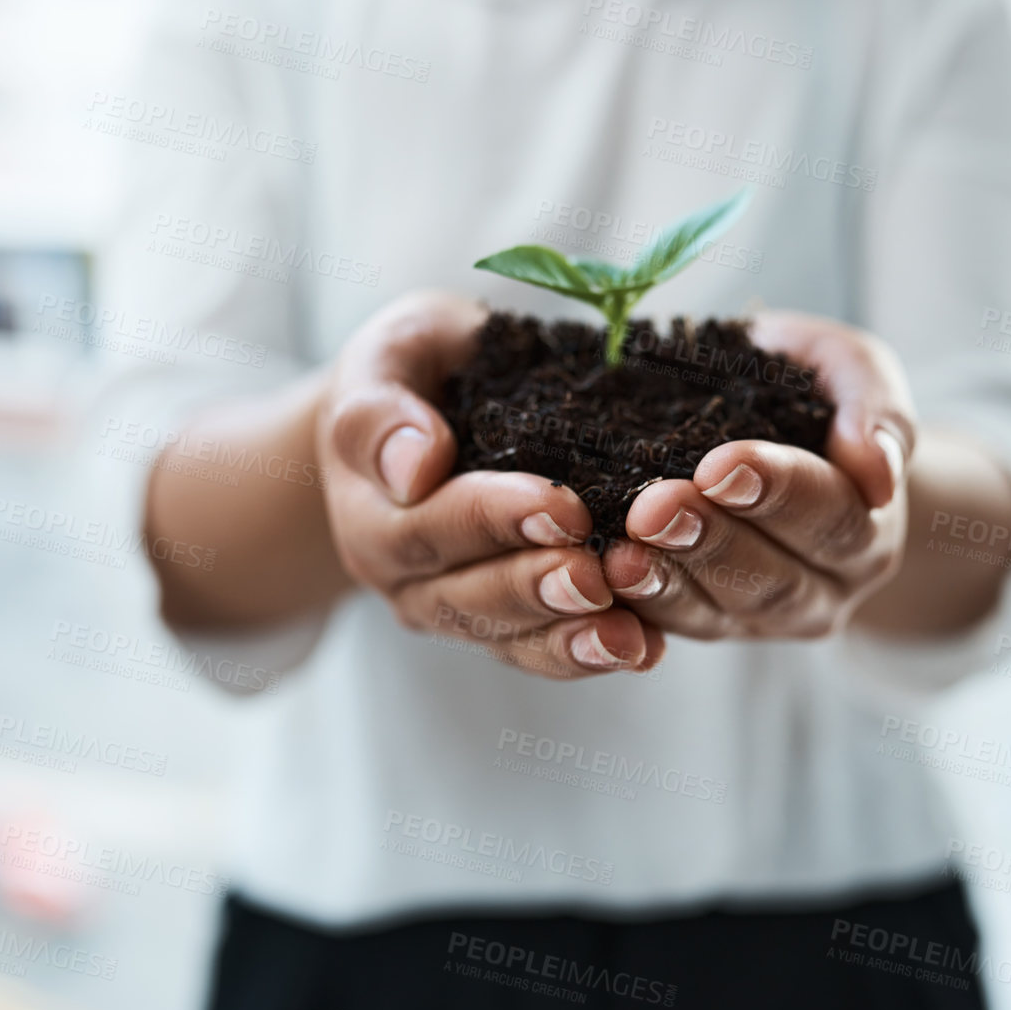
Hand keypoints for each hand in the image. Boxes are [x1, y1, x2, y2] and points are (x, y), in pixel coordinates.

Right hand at [317, 292, 665, 678]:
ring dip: (566, 638)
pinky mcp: (497, 622)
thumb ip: (380, 410)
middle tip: (596, 577)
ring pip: (506, 638)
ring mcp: (447, 606)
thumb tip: (414, 468)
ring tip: (624, 636)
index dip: (494, 519)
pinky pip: (539, 650)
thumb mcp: (389, 355)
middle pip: (466, 597)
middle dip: (535, 588)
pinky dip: (588, 654)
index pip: (428, 525)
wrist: (423, 409)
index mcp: (367, 511)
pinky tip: (643, 648)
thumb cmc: (416, 368)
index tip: (562, 506)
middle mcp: (400, 574)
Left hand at [599, 311, 914, 640]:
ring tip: (620, 553)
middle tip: (656, 507)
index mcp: (866, 528)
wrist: (777, 429)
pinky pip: (668, 628)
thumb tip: (877, 470)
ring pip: (717, 614)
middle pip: (773, 579)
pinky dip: (632, 607)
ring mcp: (761, 616)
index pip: (829, 515)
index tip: (721, 464)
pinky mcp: (705, 624)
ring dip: (666, 583)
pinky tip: (597, 578)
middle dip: (711, 543)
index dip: (777, 492)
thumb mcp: (852, 371)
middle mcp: (823, 588)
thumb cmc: (811, 391)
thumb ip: (875, 408)